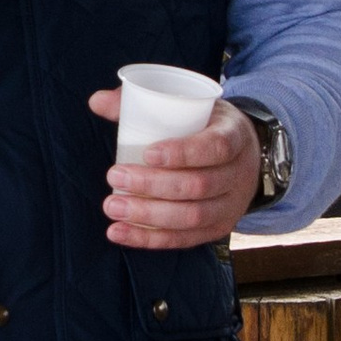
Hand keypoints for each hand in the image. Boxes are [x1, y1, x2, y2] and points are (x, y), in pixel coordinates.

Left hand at [91, 88, 260, 251]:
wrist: (244, 156)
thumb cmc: (206, 126)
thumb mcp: (190, 106)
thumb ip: (143, 102)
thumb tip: (96, 101)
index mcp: (234, 136)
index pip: (215, 147)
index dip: (183, 153)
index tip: (147, 153)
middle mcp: (238, 174)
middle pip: (198, 185)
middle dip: (152, 185)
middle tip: (114, 176)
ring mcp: (231, 205)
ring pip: (191, 217)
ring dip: (147, 215)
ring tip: (112, 206)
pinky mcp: (217, 229)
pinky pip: (184, 239)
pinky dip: (149, 238)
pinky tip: (119, 232)